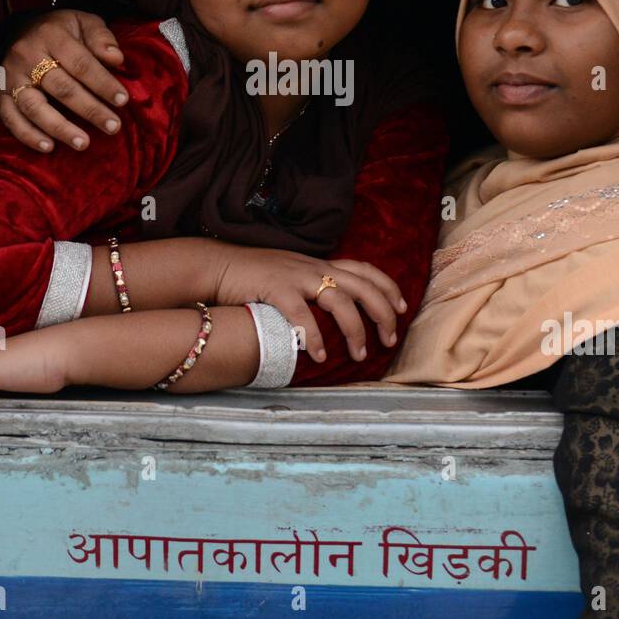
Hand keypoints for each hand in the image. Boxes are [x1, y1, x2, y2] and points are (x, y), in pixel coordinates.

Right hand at [0, 10, 128, 151]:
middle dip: (90, 110)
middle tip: (113, 127)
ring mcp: (11, 76)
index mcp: (51, 35)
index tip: (123, 101)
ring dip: (60, 128)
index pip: (81, 63)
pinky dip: (28, 135)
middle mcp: (27, 55)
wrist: (21, 30)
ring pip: (34, 106)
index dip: (103, 83)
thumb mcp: (83, 22)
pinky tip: (48, 147)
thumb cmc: (61, 30)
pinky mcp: (0, 93)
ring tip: (83, 144)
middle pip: (61, 88)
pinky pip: (10, 118)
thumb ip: (101, 37)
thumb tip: (117, 59)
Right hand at [208, 245, 405, 363]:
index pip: (364, 269)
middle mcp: (313, 267)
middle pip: (362, 286)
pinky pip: (301, 314)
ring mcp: (295, 277)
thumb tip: (331, 311)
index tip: (402, 308)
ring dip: (354, 330)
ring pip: (340, 300)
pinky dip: (314, 336)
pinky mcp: (275, 288)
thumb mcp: (290, 275)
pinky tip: (318, 355)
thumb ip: (311, 287)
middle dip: (382, 314)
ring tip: (359, 355)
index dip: (387, 287)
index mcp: (318, 264)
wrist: (216, 266)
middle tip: (389, 339)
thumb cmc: (252, 276)